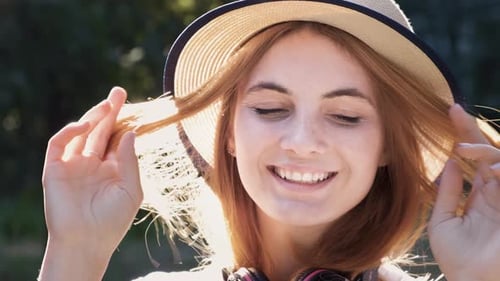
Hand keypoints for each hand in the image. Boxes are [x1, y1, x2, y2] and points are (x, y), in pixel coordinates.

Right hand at [42, 87, 141, 258]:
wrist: (87, 242)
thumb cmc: (113, 220)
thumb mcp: (131, 189)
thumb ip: (130, 161)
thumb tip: (131, 132)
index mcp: (112, 169)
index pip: (117, 139)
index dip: (123, 123)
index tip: (133, 107)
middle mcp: (92, 164)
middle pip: (101, 131)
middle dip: (109, 111)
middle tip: (119, 91)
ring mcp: (73, 165)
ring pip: (81, 134)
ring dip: (93, 117)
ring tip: (108, 103)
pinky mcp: (55, 169)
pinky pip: (58, 145)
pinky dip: (68, 132)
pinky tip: (84, 126)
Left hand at [429, 104, 499, 280]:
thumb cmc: (457, 259)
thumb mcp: (443, 220)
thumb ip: (447, 191)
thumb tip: (448, 162)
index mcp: (481, 194)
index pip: (474, 158)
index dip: (464, 134)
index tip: (450, 111)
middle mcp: (496, 192)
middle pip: (488, 152)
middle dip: (472, 130)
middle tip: (453, 111)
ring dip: (484, 151)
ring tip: (461, 148)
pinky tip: (492, 168)